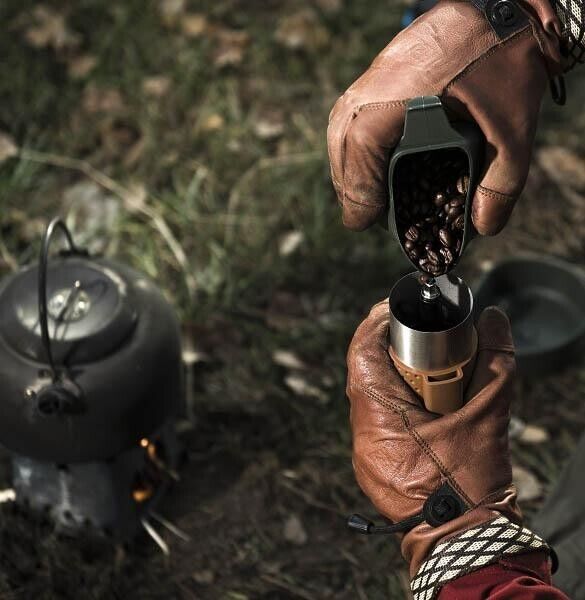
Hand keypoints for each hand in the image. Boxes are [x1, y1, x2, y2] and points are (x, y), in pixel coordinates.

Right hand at [327, 0, 562, 234]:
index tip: (362, 222)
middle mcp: (375, 85)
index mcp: (397, 98)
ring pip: (341, 126)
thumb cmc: (508, 59)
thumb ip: (501, 185)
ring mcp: (373, 73)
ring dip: (345, 163)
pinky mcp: (380, 68)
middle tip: (361, 215)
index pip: (360, 154)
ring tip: (360, 191)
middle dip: (348, 185)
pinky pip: (351, 110)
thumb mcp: (514, 130)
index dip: (358, 194)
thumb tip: (485, 227)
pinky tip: (365, 156)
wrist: (506, 3)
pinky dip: (350, 139)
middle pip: (342, 143)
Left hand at [347, 301, 520, 575]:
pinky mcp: (373, 467)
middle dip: (389, 351)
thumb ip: (494, 363)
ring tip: (423, 370)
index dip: (374, 325)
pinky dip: (394, 406)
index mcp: (379, 418)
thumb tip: (494, 320)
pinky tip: (420, 404)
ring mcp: (364, 454)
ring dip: (392, 380)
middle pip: (364, 374)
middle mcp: (363, 435)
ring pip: (369, 399)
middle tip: (418, 340)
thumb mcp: (488, 417)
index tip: (394, 311)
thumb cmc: (471, 486)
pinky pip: (375, 422)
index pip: (361, 355)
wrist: (464, 544)